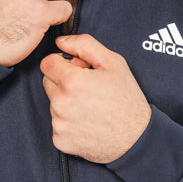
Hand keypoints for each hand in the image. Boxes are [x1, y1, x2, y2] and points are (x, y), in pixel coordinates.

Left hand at [40, 34, 151, 163]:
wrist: (135, 138)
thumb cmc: (127, 100)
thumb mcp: (113, 63)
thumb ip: (84, 45)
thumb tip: (61, 41)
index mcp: (71, 82)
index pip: (47, 64)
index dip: (63, 64)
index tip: (76, 70)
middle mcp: (61, 103)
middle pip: (48, 83)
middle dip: (63, 83)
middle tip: (87, 89)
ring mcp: (59, 124)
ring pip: (53, 104)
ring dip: (66, 103)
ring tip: (90, 107)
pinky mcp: (59, 140)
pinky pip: (57, 124)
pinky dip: (68, 123)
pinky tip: (87, 122)